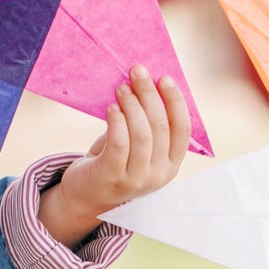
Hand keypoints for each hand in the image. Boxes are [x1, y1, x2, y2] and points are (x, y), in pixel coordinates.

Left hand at [36, 66, 191, 246]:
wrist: (85, 196)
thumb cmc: (114, 162)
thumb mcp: (137, 148)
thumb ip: (146, 124)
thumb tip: (146, 84)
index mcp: (171, 165)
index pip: (183, 130)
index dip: (175, 101)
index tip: (164, 78)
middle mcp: (158, 175)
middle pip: (160, 127)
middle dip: (150, 94)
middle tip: (137, 72)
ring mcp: (136, 180)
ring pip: (142, 134)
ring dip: (132, 105)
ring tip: (121, 88)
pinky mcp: (112, 178)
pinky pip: (119, 143)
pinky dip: (117, 121)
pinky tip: (111, 107)